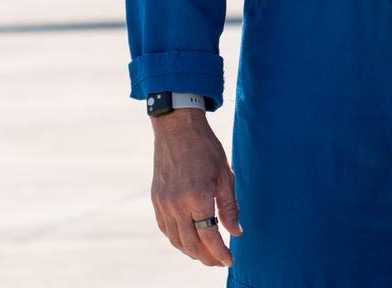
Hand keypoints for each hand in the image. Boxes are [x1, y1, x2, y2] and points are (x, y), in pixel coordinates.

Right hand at [150, 109, 240, 266]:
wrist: (177, 129)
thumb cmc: (206, 149)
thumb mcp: (224, 175)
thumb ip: (229, 207)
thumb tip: (236, 232)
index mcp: (198, 198)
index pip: (209, 237)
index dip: (220, 252)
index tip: (229, 261)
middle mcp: (177, 204)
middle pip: (191, 244)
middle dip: (206, 257)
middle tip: (219, 262)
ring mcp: (164, 203)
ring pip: (176, 240)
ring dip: (191, 252)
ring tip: (206, 255)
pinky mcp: (156, 200)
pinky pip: (165, 228)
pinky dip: (177, 239)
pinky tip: (188, 240)